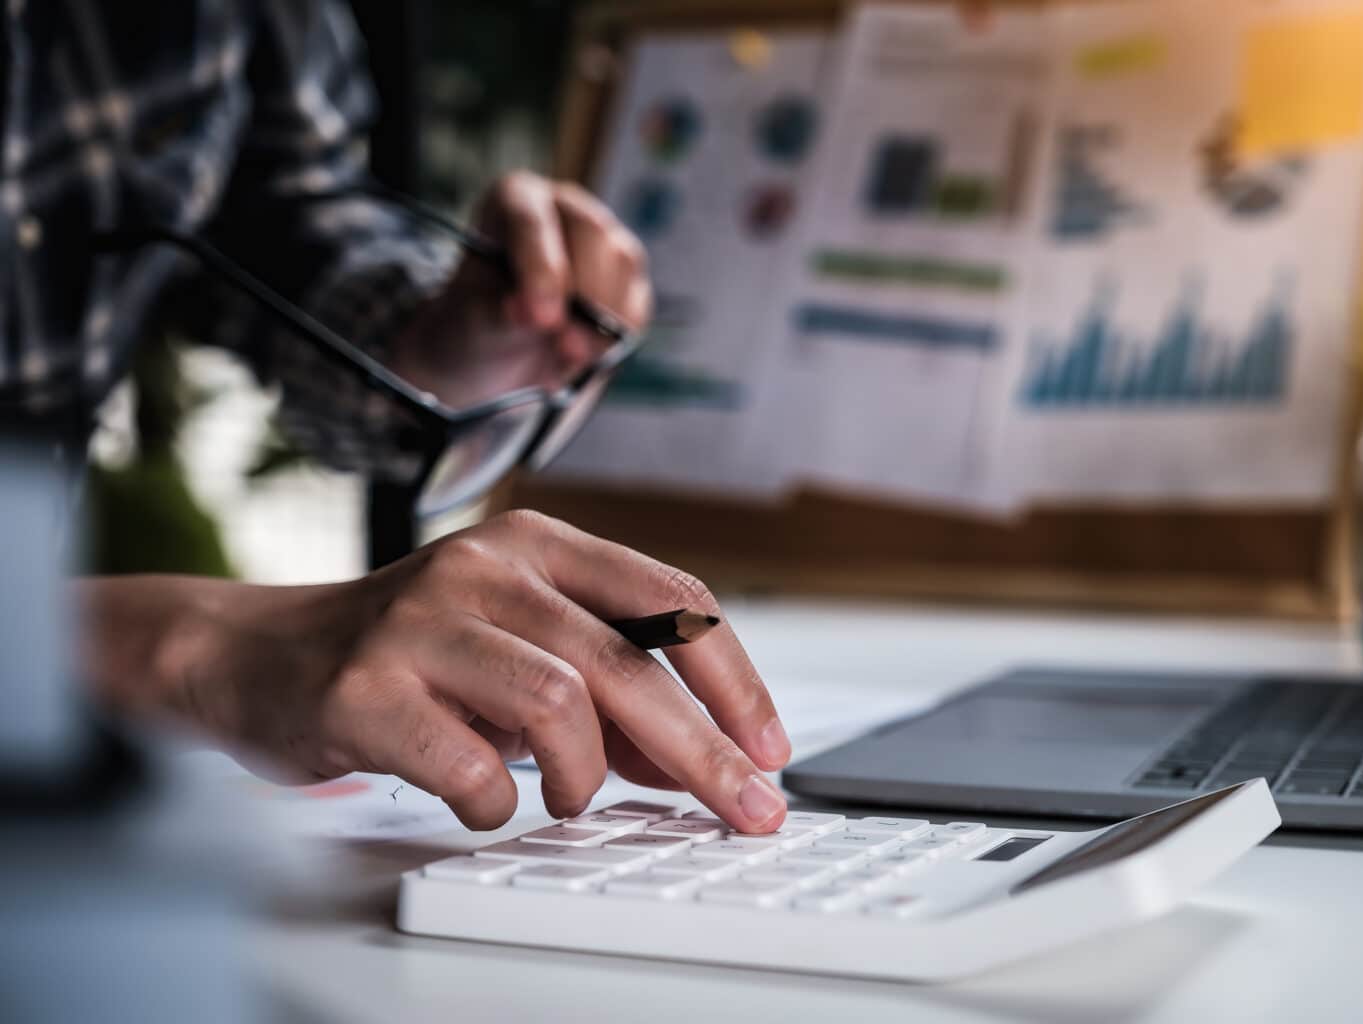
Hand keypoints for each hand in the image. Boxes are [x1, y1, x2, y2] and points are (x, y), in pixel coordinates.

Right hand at [82, 511, 790, 832]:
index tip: (769, 747)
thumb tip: (699, 760)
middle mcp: (484, 566)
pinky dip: (497, 801)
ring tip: (568, 799)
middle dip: (704, 750)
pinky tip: (486, 800)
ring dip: (585, 776)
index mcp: (537, 543)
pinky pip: (469, 763)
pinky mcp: (364, 684)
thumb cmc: (411, 657)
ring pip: (559, 703)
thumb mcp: (520, 654)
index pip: (672, 594)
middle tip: (747, 811)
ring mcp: (421, 619)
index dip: (733, 678)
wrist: (258, 655)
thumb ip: (608, 697)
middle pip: (627, 660)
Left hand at [392, 173, 652, 408]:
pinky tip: (587, 356)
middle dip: (583, 292)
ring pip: (623, 263)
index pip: (532, 221)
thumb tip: (539, 317)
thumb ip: (502, 313)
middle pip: (591, 231)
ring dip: (604, 317)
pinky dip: (618, 335)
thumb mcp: (475, 317)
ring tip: (569, 356)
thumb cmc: (480, 318)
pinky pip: (637, 303)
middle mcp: (566, 208)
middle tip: (566, 345)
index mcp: (516, 199)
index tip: (542, 318)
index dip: (540, 269)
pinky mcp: (628, 280)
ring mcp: (604, 240)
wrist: (500, 350)